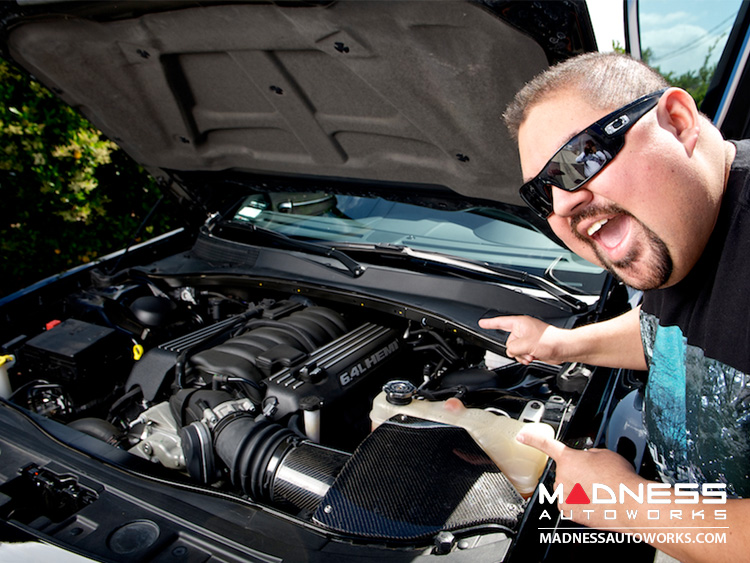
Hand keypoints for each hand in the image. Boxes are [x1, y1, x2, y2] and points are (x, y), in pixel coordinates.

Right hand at [478, 315, 561, 364]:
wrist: (563, 348)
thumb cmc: (550, 341)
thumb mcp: (526, 344)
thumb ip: (512, 348)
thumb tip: (511, 351)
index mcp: (520, 323)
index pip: (500, 322)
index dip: (490, 323)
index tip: (482, 322)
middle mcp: (523, 330)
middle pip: (508, 342)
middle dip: (516, 350)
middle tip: (526, 351)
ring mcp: (527, 338)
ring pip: (515, 350)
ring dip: (521, 355)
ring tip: (531, 355)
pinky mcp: (532, 346)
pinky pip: (521, 353)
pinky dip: (525, 357)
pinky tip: (532, 357)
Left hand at [516, 427, 642, 528]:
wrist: (630, 504)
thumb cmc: (620, 479)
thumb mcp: (605, 454)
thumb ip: (587, 454)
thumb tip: (585, 459)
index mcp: (568, 459)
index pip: (545, 445)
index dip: (532, 439)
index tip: (521, 436)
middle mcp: (562, 477)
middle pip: (565, 472)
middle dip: (578, 473)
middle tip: (597, 478)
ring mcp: (564, 495)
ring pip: (569, 489)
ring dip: (580, 489)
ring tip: (600, 491)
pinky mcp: (570, 512)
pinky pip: (572, 504)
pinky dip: (582, 503)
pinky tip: (596, 502)